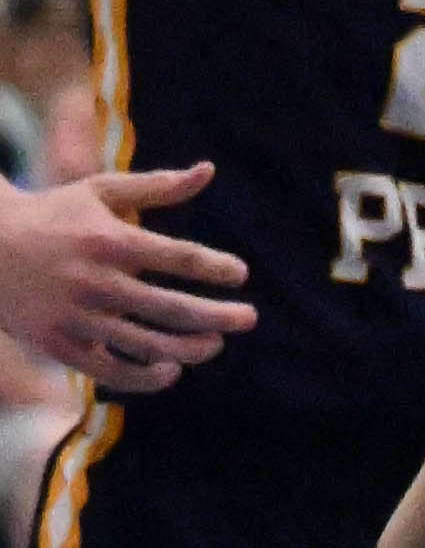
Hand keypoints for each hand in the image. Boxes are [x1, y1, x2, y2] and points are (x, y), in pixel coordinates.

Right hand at [0, 166, 250, 391]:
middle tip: (249, 319)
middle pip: (170, 306)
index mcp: (110, 240)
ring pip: (145, 344)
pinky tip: (171, 370)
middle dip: (217, 316)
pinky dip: (144, 377)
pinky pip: (109, 371)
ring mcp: (76, 317)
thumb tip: (208, 170)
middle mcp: (96, 281)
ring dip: (189, 348)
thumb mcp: (100, 191)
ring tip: (216, 344)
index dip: (214, 268)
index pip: (177, 256)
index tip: (240, 274)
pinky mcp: (57, 345)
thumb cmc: (52, 214)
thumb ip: (157, 187)